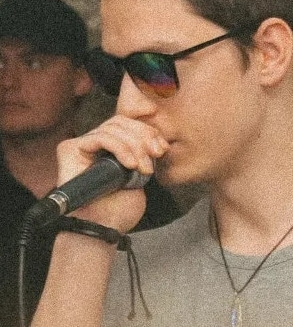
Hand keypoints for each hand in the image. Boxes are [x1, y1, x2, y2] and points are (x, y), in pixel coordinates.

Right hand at [56, 114, 168, 231]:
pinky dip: (120, 148)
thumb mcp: (140, 177)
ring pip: (113, 127)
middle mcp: (94, 143)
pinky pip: (101, 137)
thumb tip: (156, 140)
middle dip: (143, 137)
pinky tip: (130, 165)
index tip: (163, 149)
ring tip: (143, 169)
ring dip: (135, 146)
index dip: (148, 132)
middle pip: (121, 122)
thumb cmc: (119, 210)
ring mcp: (82, 145)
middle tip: (156, 156)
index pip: (129, 125)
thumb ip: (144, 156)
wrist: (101, 230)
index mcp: (110, 148)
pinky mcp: (69, 149)